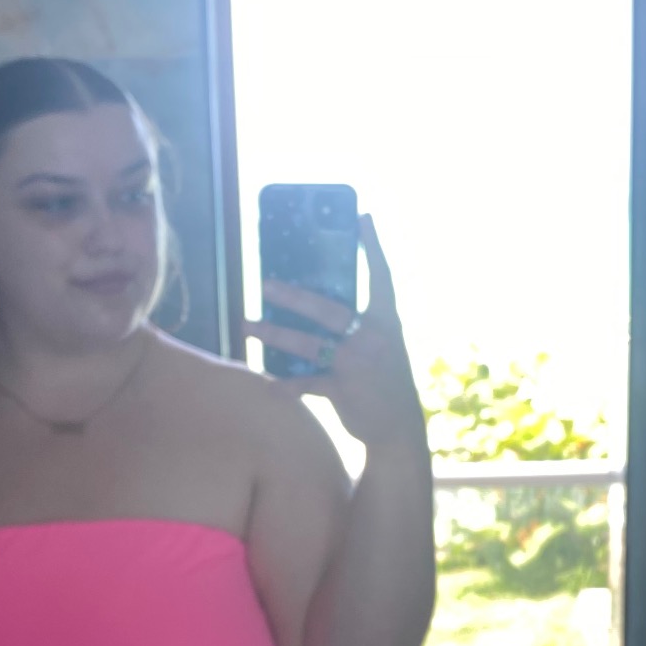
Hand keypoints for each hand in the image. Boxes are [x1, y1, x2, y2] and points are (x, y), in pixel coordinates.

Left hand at [246, 215, 427, 451]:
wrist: (399, 428)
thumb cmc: (385, 382)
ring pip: (308, 344)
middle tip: (264, 284)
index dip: (373, 247)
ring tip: (246, 326)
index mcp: (386, 322)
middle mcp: (373, 338)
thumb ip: (359, 326)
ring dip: (273, 334)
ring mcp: (358, 364)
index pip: (381, 277)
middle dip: (292, 296)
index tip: (363, 217)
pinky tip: (269, 385)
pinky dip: (287, 385)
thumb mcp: (384, 347)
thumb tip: (318, 304)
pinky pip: (308, 383)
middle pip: (327, 309)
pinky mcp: (344, 390)